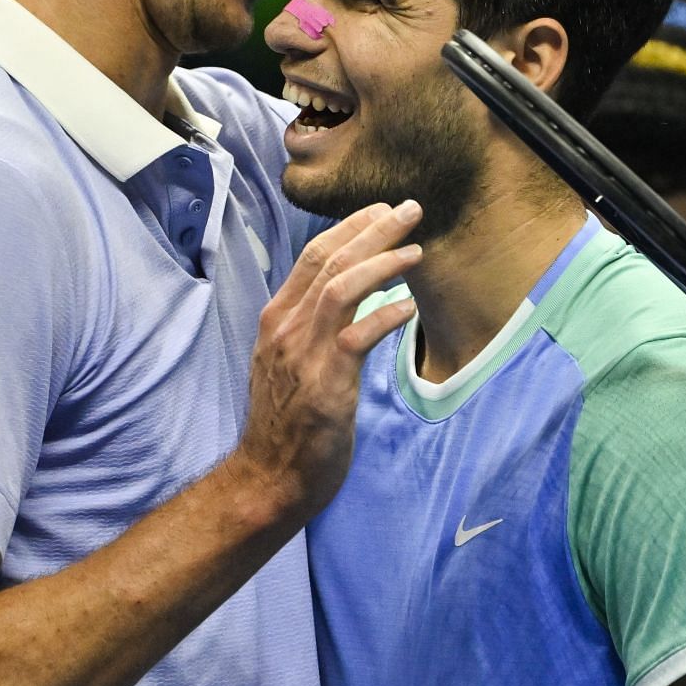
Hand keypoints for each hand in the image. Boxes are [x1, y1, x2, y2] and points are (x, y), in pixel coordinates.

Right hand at [237, 200, 423, 519]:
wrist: (268, 477)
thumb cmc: (286, 423)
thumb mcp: (288, 362)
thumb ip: (309, 327)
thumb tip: (343, 296)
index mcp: (276, 319)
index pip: (313, 256)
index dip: (350, 228)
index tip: (382, 211)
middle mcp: (285, 328)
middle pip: (330, 261)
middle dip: (373, 229)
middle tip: (410, 208)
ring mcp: (302, 354)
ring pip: (341, 288)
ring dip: (382, 262)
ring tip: (416, 250)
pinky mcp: (325, 384)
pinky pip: (356, 336)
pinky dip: (385, 315)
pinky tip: (409, 307)